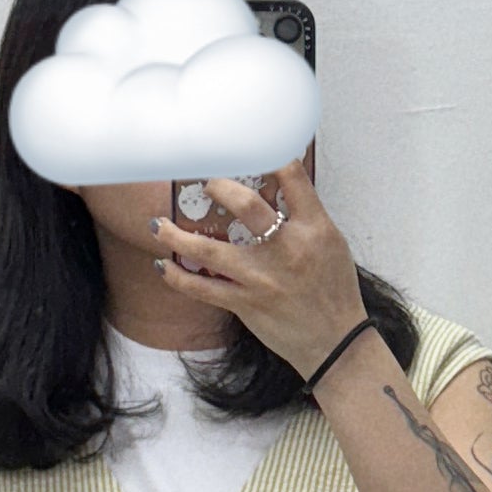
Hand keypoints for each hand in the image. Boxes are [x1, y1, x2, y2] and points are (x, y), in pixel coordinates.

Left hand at [150, 157, 365, 381]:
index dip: (269, 156)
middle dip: (218, 186)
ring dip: (177, 236)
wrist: (335, 342)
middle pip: (246, 207)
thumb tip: (273, 187)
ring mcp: (263, 278)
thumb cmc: (333, 290)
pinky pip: (203, 289)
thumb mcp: (330, 243)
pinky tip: (162, 266)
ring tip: (157, 224)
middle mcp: (287, 250)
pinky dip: (178, 278)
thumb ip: (303, 216)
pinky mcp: (246, 303)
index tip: (247, 149)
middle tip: (201, 180)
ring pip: (210, 251)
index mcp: (314, 228)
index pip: (292, 178)